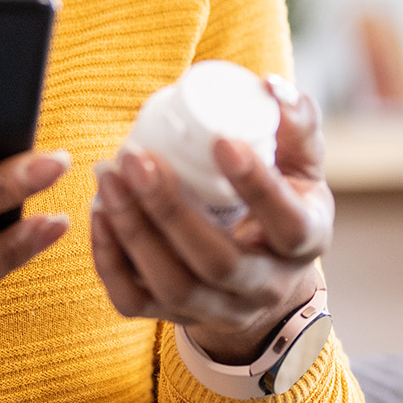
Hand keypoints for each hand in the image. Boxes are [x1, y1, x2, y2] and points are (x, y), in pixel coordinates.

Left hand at [90, 75, 332, 363]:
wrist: (264, 268)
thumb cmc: (280, 198)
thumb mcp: (300, 164)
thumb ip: (295, 123)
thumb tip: (272, 86)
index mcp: (303, 241)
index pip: (287, 224)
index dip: (256, 186)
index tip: (221, 142)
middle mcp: (266, 286)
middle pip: (217, 263)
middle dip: (169, 210)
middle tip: (134, 157)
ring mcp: (220, 308)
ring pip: (173, 286)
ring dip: (133, 231)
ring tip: (108, 177)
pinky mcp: (176, 316)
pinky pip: (134, 302)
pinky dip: (109, 260)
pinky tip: (99, 214)